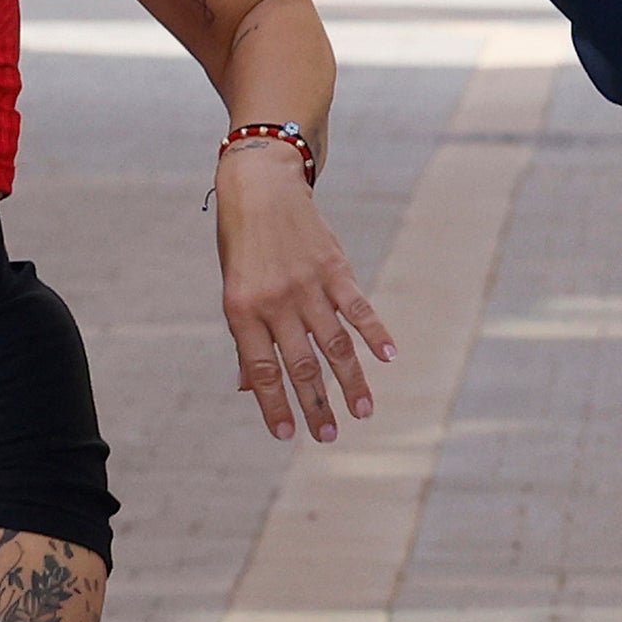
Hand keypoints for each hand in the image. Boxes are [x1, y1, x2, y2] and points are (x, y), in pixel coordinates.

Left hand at [214, 142, 393, 440]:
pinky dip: (376, 334)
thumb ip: (246, 338)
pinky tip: (389, 358)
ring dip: (351, 381)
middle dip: (316, 404)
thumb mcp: (232, 289)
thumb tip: (248, 388)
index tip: (286, 436)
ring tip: (363, 412)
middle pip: (301, 364)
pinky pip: (359, 308)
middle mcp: (276, 301)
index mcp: (242, 309)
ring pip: (335, 344)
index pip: (261, 369)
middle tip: (328, 436)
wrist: (260, 186)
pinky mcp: (335, 268)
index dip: (274, 405)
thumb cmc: (241, 245)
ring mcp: (308, 285)